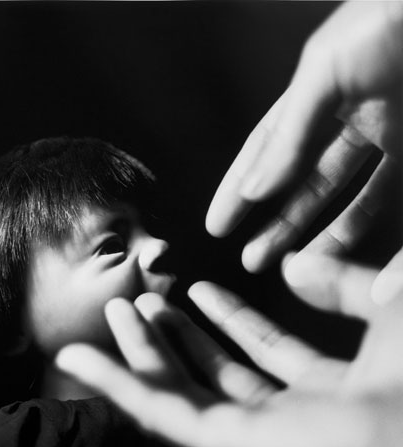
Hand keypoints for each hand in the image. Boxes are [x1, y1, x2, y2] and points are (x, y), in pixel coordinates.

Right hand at [56, 255, 402, 446]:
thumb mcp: (386, 306)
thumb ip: (345, 286)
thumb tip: (291, 267)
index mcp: (328, 391)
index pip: (265, 349)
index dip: (231, 317)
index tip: (201, 289)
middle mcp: (288, 419)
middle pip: (215, 372)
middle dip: (177, 333)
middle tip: (146, 299)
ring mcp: (253, 437)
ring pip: (180, 390)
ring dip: (144, 351)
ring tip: (119, 311)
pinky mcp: (226, 446)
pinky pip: (162, 411)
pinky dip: (119, 383)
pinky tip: (84, 356)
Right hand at [206, 1, 402, 271]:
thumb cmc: (392, 18)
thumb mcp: (325, 69)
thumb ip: (290, 129)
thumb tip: (254, 187)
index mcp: (319, 95)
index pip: (267, 152)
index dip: (239, 188)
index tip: (217, 224)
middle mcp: (352, 121)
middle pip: (303, 185)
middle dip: (275, 223)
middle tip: (250, 258)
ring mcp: (392, 140)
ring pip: (348, 202)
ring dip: (318, 237)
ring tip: (290, 266)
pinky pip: (394, 207)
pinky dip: (377, 240)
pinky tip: (358, 266)